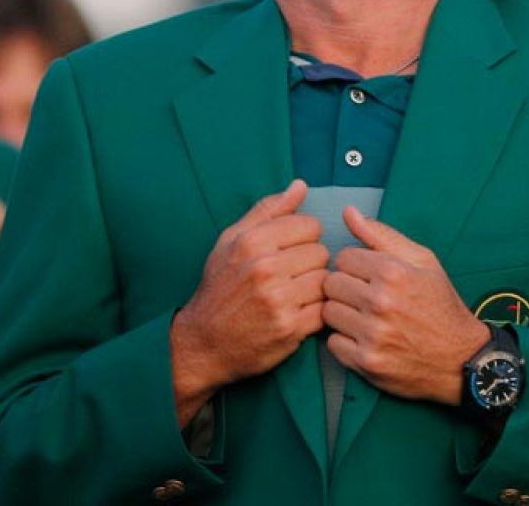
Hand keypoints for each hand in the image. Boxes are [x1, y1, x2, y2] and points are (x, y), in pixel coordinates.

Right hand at [170, 180, 326, 425]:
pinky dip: (314, 313)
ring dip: (314, 289)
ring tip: (293, 295)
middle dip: (310, 264)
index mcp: (252, 241)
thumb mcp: (231, 241)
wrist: (204, 342)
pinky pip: (323, 310)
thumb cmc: (220, 287)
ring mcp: (278, 299)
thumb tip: (300, 186)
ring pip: (325, 281)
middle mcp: (265, 268)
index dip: (303, 239)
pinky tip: (296, 313)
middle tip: (290, 276)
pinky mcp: (290, 328)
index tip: (289, 252)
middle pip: (321, 253)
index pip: (310, 225)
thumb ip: (268, 211)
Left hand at [322, 207, 489, 404]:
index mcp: (392, 272)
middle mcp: (380, 302)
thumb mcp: (422, 260)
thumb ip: (381, 235)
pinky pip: (332, 343)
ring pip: (327, 313)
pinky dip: (344, 341)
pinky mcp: (366, 362)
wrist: (460, 357)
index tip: (369, 277)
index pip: (342, 258)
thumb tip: (347, 212)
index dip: (355, 266)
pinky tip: (364, 338)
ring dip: (342, 314)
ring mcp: (372, 335)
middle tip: (365, 297)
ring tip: (364, 317)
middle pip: (330, 284)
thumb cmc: (440, 304)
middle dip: (345, 288)